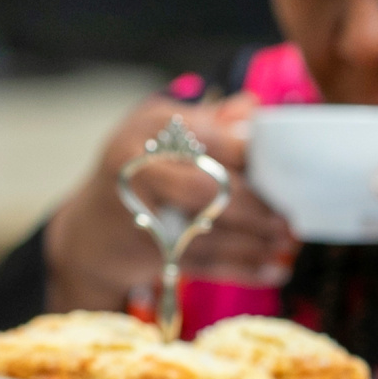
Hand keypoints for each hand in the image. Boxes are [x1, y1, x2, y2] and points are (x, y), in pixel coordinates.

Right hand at [46, 93, 302, 310]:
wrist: (87, 234)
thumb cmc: (138, 173)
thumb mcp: (164, 135)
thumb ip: (211, 122)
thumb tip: (256, 109)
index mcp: (150, 126)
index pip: (214, 137)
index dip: (253, 155)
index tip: (286, 169)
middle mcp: (139, 163)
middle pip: (212, 185)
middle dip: (258, 204)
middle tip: (290, 216)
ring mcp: (139, 210)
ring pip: (212, 228)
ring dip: (258, 240)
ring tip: (287, 242)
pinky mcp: (146, 251)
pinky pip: (206, 262)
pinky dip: (244, 268)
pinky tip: (274, 269)